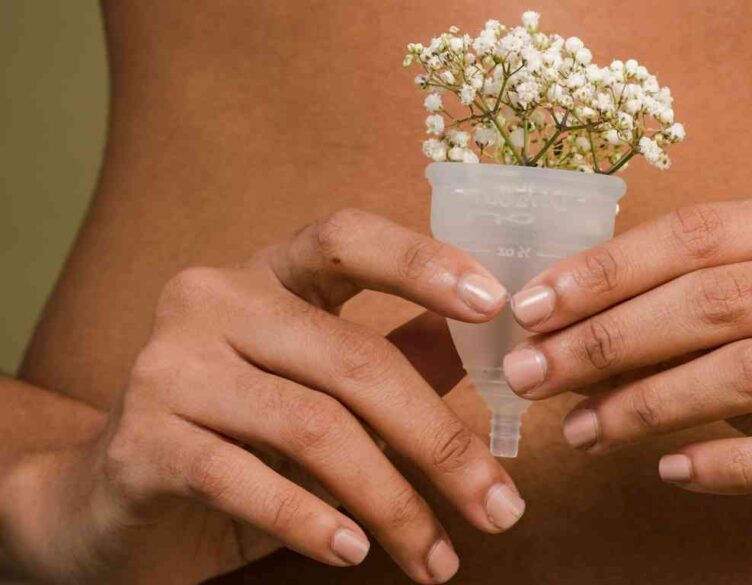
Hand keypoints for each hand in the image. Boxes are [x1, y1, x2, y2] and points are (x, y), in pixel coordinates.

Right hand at [7, 209, 523, 583]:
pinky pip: (244, 479)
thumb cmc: (235, 440)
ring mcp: (169, 367)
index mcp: (266, 277)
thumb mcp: (320, 394)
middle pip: (354, 361)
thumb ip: (393, 360)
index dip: (422, 263)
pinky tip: (353, 551)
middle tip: (500, 509)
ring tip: (437, 559)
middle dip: (441, 443)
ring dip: (392, 504)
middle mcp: (213, 302)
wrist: (108, 504)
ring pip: (312, 427)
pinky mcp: (142, 441)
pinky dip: (309, 520)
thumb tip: (481, 345)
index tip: (497, 305)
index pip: (346, 239)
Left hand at [502, 187, 751, 552]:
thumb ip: (699, 312)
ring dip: (648, 406)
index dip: (605, 270)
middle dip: (607, 340)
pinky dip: (725, 463)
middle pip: (716, 299)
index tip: (530, 307)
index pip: (699, 233)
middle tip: (531, 375)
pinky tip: (670, 472)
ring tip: (582, 433)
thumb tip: (570, 332)